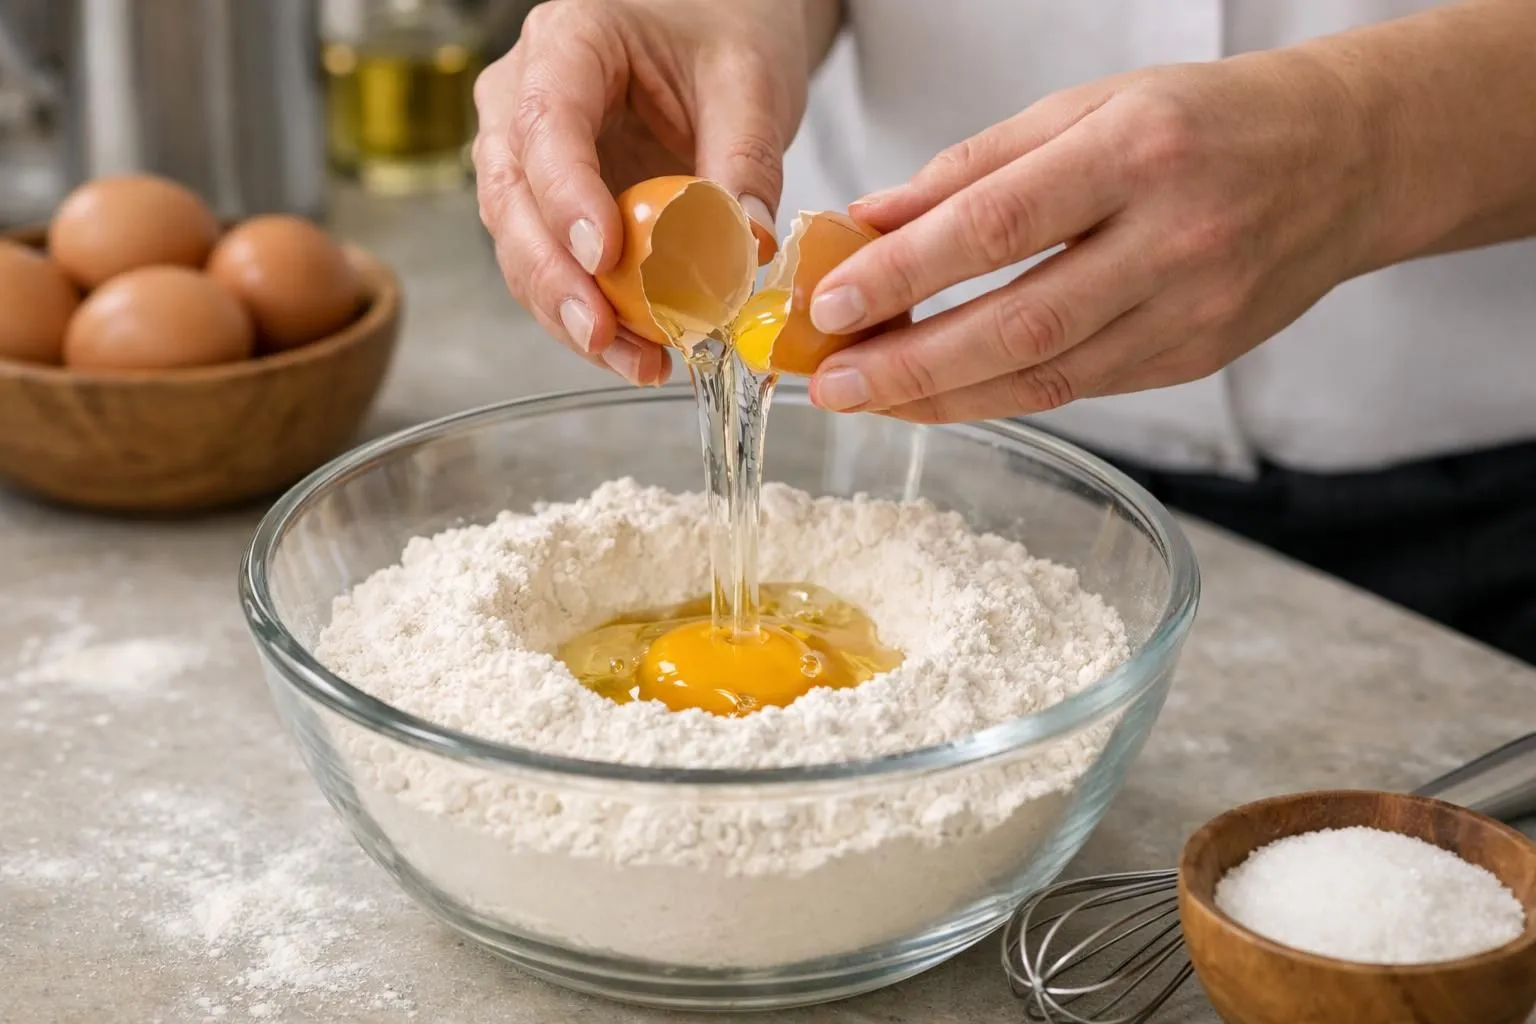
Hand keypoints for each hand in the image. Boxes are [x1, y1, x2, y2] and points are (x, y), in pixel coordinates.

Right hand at [473, 0, 812, 384]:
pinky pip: (556, 266)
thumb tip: (749, 246)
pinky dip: (594, 314)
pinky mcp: (551, 203)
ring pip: (522, 245)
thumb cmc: (725, 27)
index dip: (566, 197)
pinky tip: (639, 351)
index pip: (546, 124)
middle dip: (555, 279)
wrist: (716, 27)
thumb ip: (747, 158)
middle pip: (513, 198)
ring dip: (572, 313)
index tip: (603, 257)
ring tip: (638, 362)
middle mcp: (524, 97)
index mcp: (566, 42)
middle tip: (604, 335)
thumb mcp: (751, 80)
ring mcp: (528, 155)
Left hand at [804, 52, 1388, 421]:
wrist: (1343, 160)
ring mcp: (1192, 309)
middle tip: (830, 383)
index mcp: (1136, 150)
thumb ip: (974, 167)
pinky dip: (1000, 396)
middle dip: (911, 362)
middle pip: (1020, 320)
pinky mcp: (1196, 358)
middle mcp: (1171, 238)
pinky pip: (1080, 388)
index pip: (1000, 223)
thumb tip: (870, 220)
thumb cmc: (1202, 120)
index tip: (830, 301)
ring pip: (1048, 374)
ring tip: (868, 400)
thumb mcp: (1087, 107)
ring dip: (944, 396)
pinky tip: (940, 396)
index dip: (907, 270)